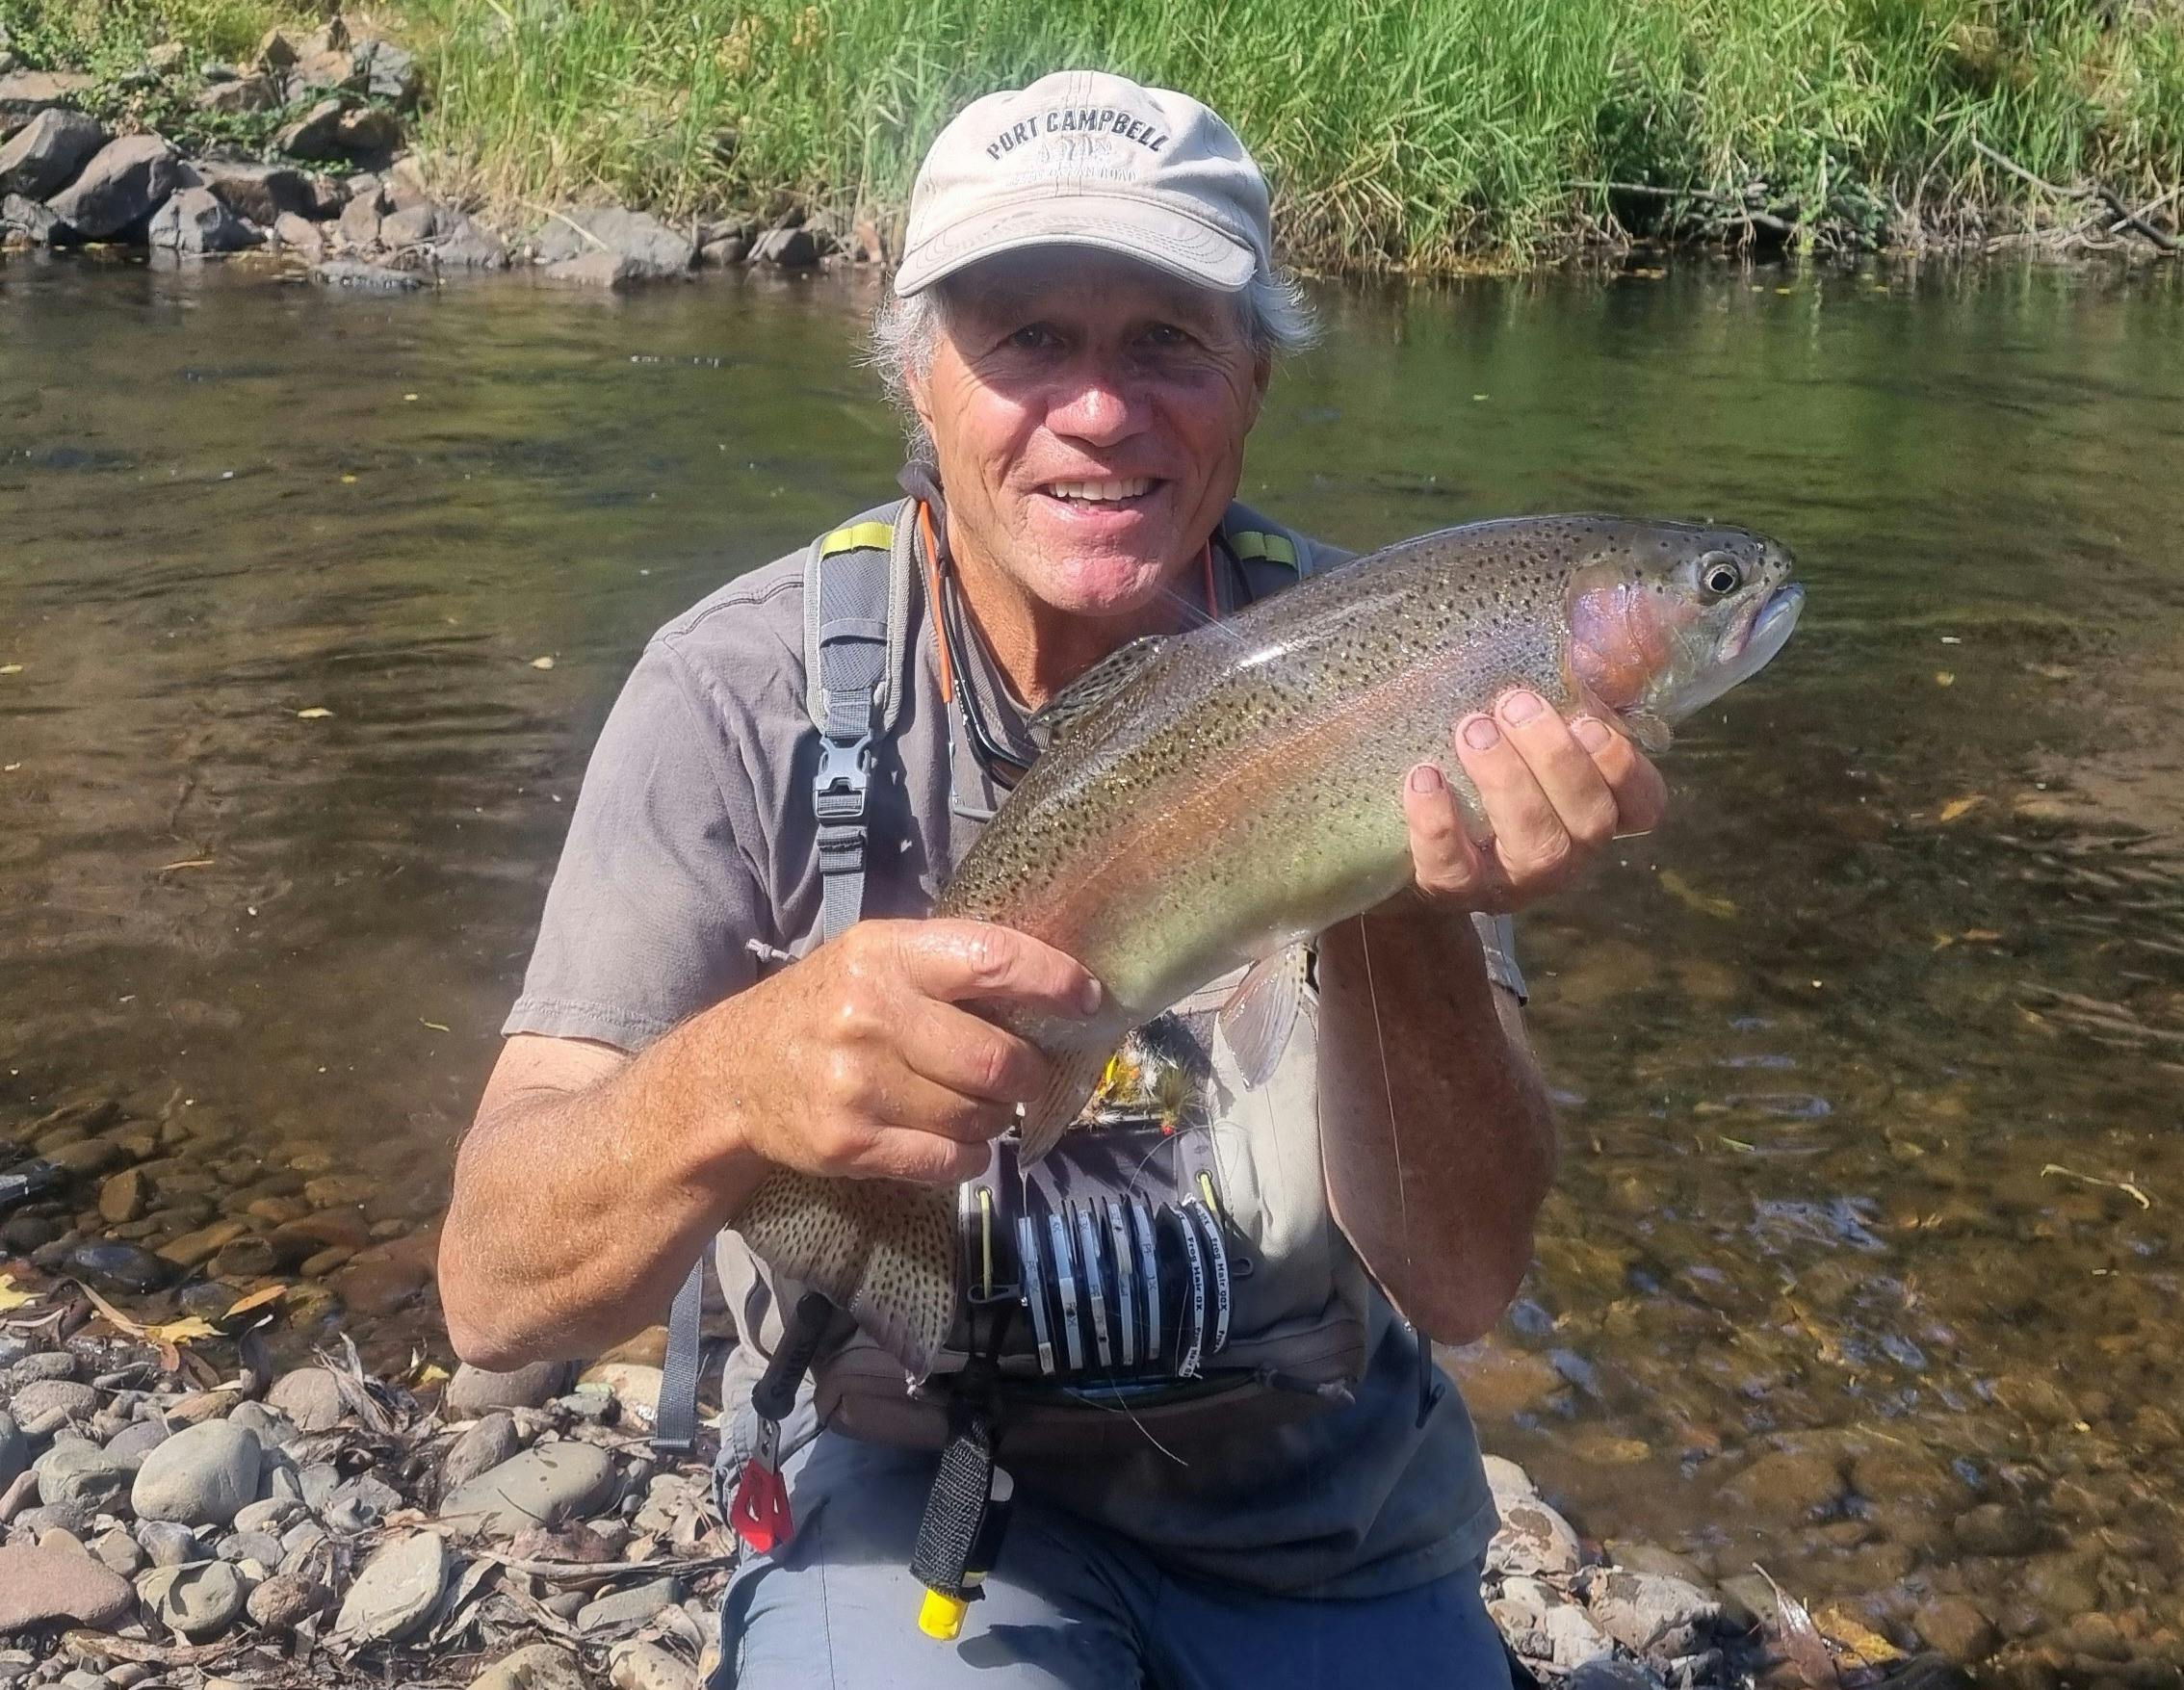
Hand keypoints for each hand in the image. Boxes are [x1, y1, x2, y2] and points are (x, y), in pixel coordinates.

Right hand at [713, 919, 1099, 1186]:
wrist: (733, 1075)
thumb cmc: (825, 1007)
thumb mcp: (874, 958)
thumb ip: (948, 966)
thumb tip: (1052, 986)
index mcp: (886, 953)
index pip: (991, 960)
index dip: (1052, 981)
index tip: (1088, 998)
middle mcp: (871, 1015)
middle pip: (996, 1059)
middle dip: (1030, 1072)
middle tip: (1028, 1073)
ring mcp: (857, 1085)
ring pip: (978, 1116)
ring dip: (999, 1117)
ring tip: (984, 1105)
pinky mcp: (850, 1144)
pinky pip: (949, 1160)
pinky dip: (971, 1155)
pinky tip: (959, 1140)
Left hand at [1400, 689, 1667, 912]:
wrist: (1395, 840)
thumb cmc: (1477, 766)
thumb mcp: (1527, 725)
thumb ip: (1578, 681)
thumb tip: (1634, 623)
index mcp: (1590, 810)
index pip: (1642, 805)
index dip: (1625, 768)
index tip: (1589, 721)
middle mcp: (1563, 852)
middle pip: (1589, 820)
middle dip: (1558, 759)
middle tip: (1514, 704)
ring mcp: (1510, 879)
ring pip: (1535, 846)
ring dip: (1508, 782)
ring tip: (1473, 729)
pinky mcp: (1451, 891)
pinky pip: (1452, 869)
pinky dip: (1439, 823)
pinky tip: (1424, 777)